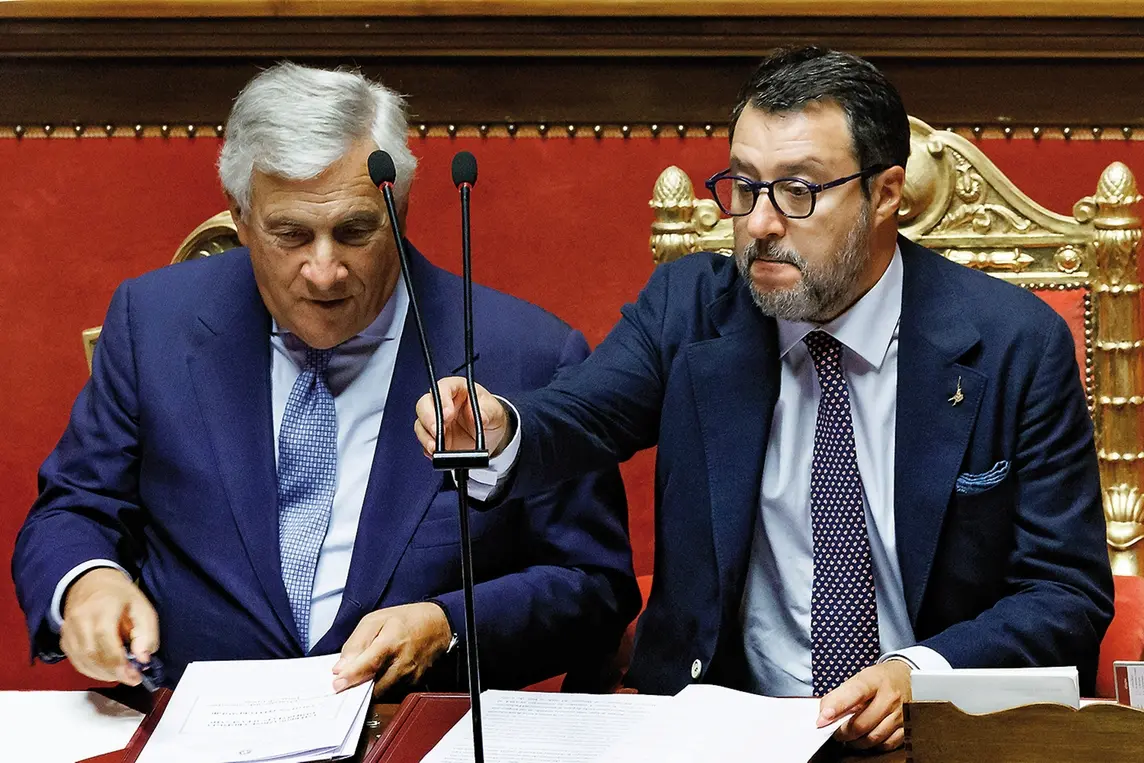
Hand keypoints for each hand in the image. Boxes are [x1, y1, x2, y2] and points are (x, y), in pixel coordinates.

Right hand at [60, 568, 159, 685]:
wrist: (90, 581)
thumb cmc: (119, 595)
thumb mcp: (142, 606)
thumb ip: (147, 632)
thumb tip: (144, 658)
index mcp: (102, 607)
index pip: (105, 640)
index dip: (120, 662)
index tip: (135, 675)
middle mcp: (81, 618)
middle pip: (92, 654)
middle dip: (114, 672)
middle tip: (131, 678)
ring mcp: (69, 629)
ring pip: (82, 661)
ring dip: (103, 674)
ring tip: (121, 675)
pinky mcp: (64, 638)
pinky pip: (76, 661)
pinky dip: (92, 671)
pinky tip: (106, 671)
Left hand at [332, 602, 452, 697]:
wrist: (439, 624)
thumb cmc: (407, 619)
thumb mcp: (375, 619)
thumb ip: (357, 642)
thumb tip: (341, 666)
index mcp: (391, 642)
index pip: (368, 665)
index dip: (351, 676)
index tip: (337, 684)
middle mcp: (403, 662)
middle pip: (374, 686)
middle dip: (358, 687)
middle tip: (347, 681)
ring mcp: (411, 676)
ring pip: (382, 693)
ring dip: (370, 688)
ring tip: (366, 674)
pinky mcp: (415, 683)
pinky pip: (392, 692)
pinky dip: (382, 686)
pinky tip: (381, 674)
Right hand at [414, 377, 509, 457]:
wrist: (491, 436)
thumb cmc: (490, 415)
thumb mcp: (495, 411)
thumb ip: (487, 412)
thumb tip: (479, 416)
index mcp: (457, 389)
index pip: (443, 388)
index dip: (442, 400)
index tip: (448, 414)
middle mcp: (443, 403)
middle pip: (425, 404)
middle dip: (429, 418)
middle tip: (438, 431)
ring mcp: (436, 421)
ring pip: (421, 424)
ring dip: (426, 436)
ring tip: (436, 447)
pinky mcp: (434, 438)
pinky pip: (425, 442)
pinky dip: (429, 448)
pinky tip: (437, 453)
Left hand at [817, 660, 911, 751]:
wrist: (906, 676)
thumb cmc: (879, 679)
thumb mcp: (859, 678)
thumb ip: (841, 695)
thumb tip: (823, 714)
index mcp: (874, 680)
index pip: (853, 694)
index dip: (836, 707)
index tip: (822, 718)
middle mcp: (890, 698)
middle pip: (862, 724)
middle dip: (843, 732)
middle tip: (835, 732)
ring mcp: (900, 714)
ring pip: (874, 737)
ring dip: (857, 741)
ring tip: (849, 737)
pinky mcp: (907, 726)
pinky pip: (887, 744)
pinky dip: (873, 745)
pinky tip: (866, 738)